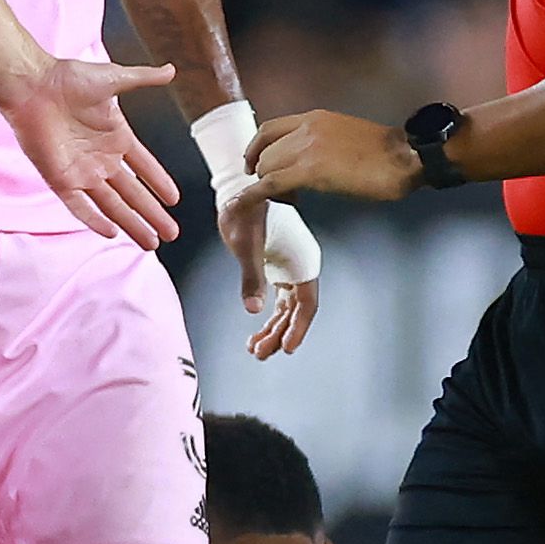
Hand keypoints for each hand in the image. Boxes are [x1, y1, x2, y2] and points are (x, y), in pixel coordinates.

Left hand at [5, 57, 180, 249]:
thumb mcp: (114, 78)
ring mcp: (82, 171)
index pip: (144, 167)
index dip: (159, 182)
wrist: (33, 86)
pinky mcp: (60, 179)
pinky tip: (112, 232)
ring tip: (151, 242)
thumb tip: (171, 70)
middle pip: (133, 194)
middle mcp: (102, 159)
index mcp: (116, 137)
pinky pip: (80, 205)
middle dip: (152, 215)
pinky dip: (95, 219)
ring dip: (132, 224)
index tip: (174, 199)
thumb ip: (144, 78)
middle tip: (171, 234)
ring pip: (112, 205)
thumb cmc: (69, 79)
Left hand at [221, 188, 322, 359]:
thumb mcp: (247, 246)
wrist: (238, 190)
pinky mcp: (277, 268)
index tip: (286, 348)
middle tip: (260, 354)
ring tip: (254, 349)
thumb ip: (251, 278)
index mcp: (302, 262)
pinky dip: (268, 316)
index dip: (298, 329)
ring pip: (286, 309)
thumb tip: (253, 309)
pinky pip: (278, 300)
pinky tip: (256, 330)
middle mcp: (300, 268)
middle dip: (279, 334)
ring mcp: (289, 269)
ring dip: (273, 329)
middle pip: (296, 311)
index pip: (306, 304)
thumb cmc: (246, 212)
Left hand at [248, 108, 419, 204]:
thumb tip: (309, 162)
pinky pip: (270, 184)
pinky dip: (252, 196)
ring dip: (267, 187)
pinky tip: (242, 205)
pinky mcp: (311, 170)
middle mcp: (306, 128)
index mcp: (315, 118)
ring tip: (287, 200)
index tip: (253, 165)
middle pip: (264, 152)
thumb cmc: (386, 154)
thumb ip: (322, 143)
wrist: (405, 157)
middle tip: (278, 193)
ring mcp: (307, 148)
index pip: (269, 129)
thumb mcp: (346, 136)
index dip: (255, 149)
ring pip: (266, 168)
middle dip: (263, 173)